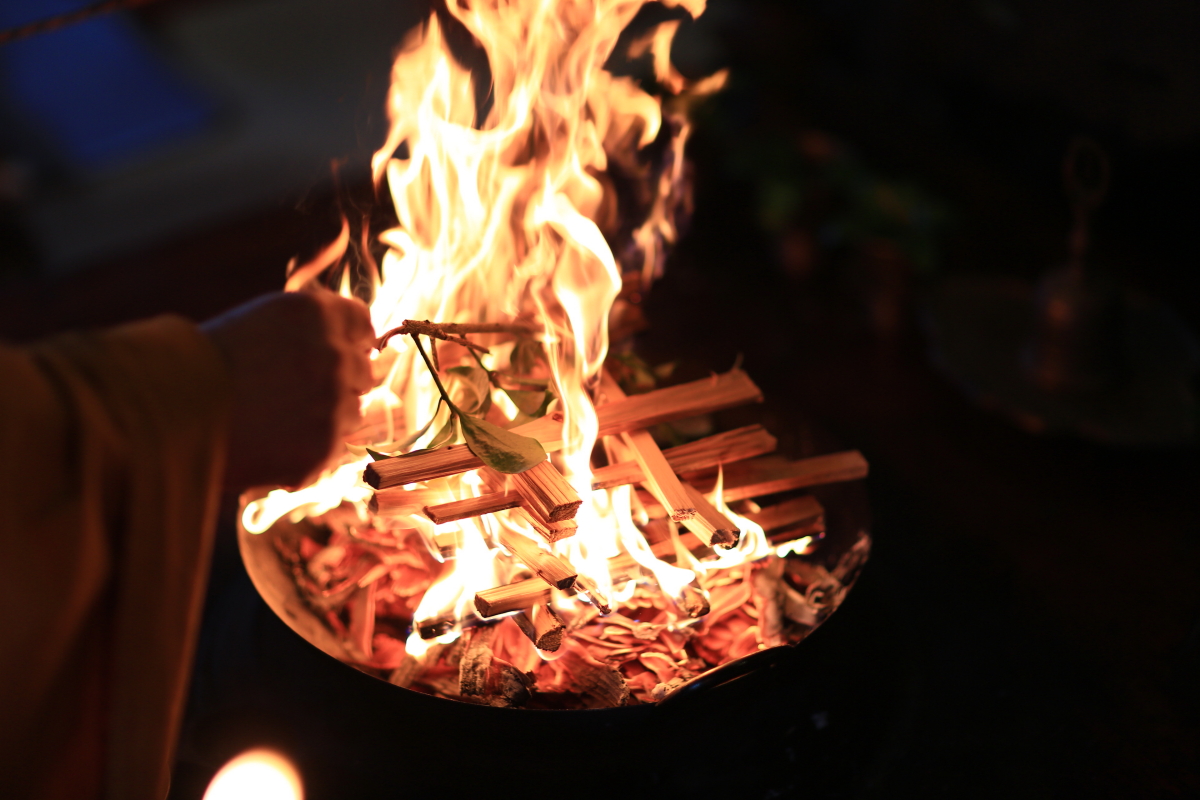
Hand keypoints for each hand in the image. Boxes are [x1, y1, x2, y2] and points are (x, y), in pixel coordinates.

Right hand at [201, 290, 374, 490]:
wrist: (163, 411)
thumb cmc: (199, 364)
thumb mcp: (258, 323)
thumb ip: (308, 332)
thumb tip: (347, 346)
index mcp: (318, 314)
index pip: (362, 326)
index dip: (351, 343)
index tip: (338, 355)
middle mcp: (334, 355)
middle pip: (363, 372)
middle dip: (338, 383)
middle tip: (294, 396)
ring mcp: (333, 404)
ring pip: (351, 415)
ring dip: (324, 420)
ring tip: (274, 423)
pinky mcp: (323, 449)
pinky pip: (331, 452)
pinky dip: (308, 454)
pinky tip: (269, 447)